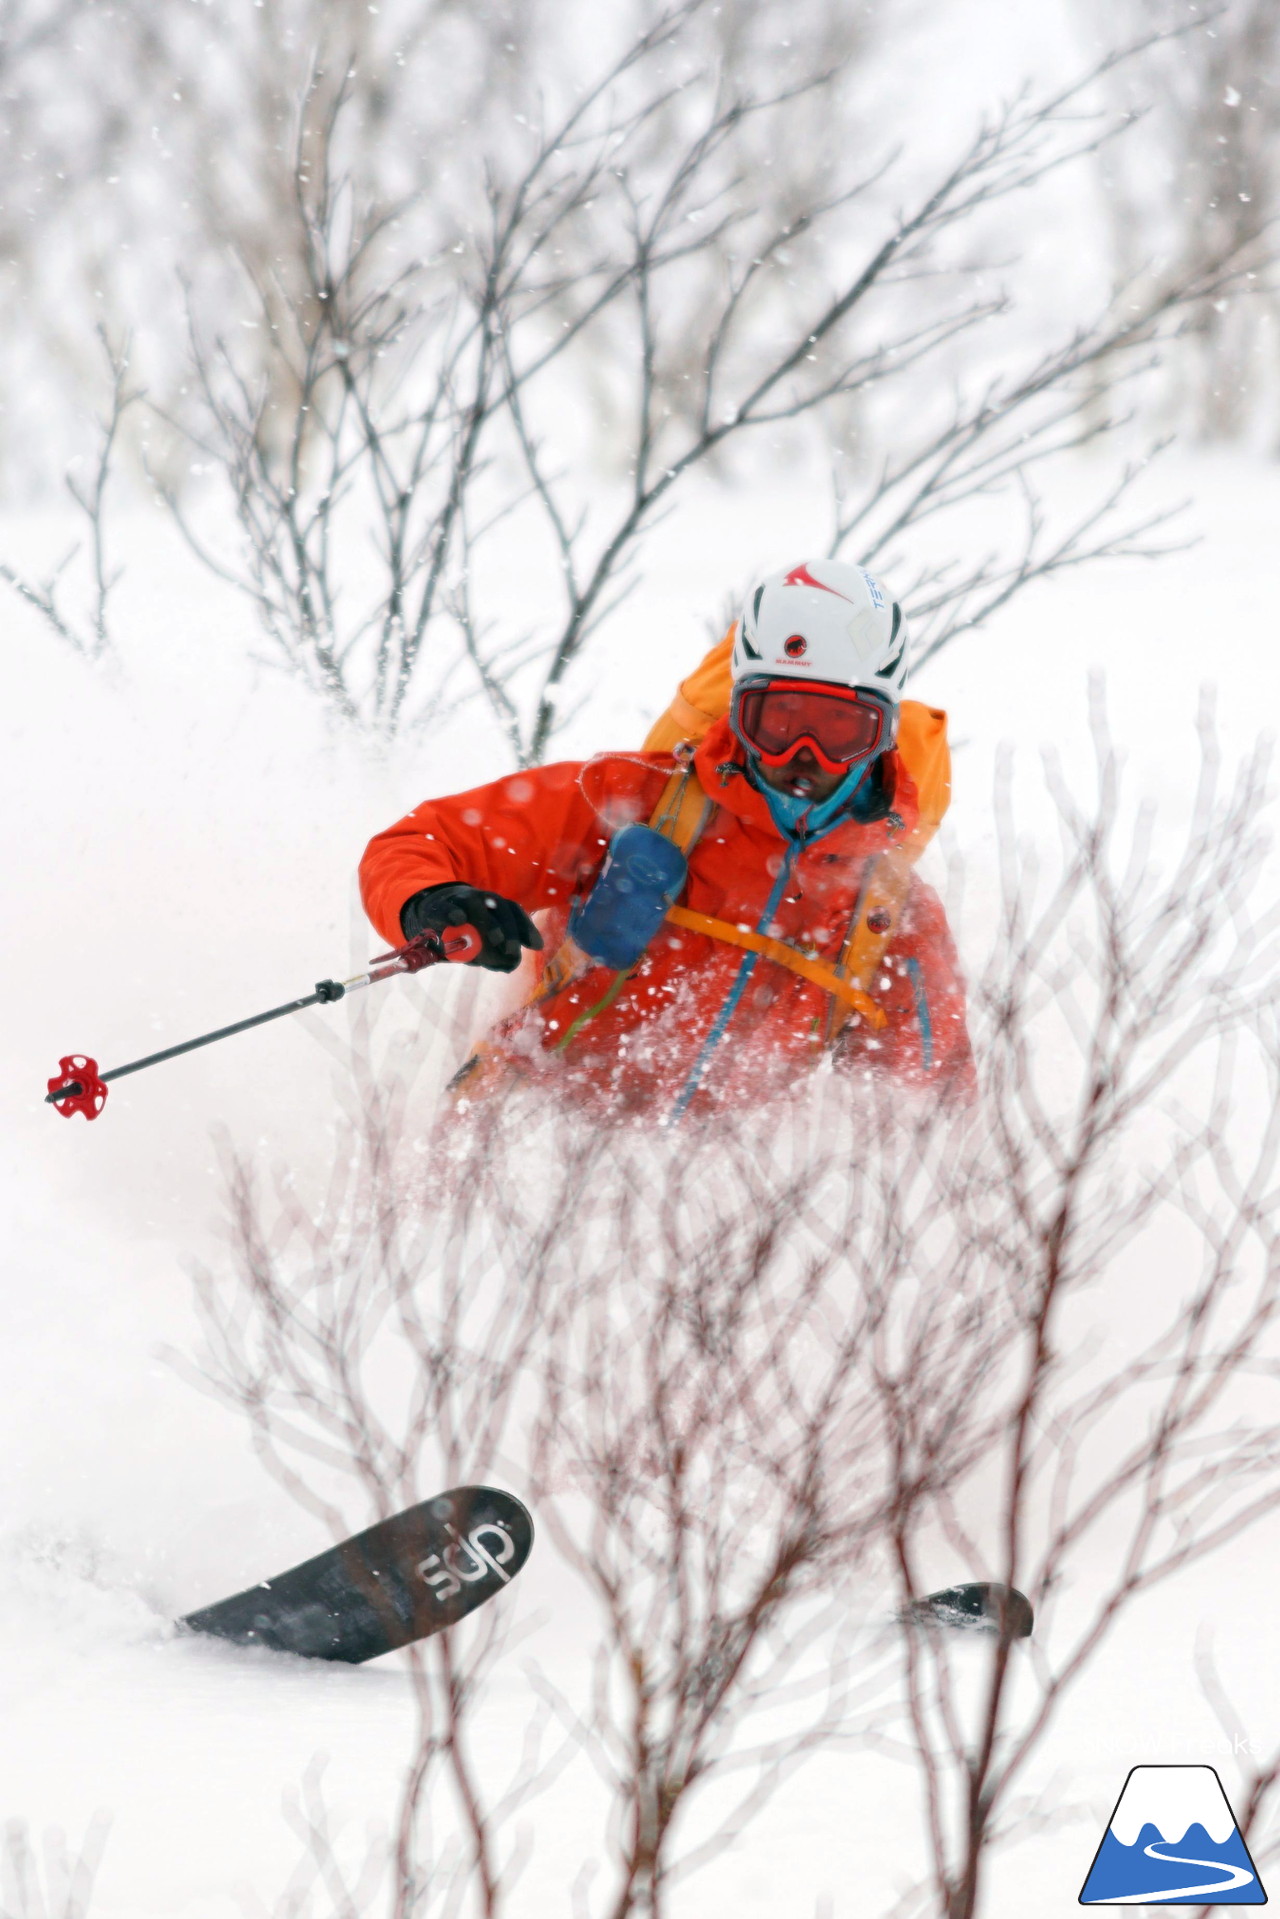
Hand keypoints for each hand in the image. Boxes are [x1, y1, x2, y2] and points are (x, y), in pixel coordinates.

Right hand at [400, 882, 543, 973]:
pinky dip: (452, 913)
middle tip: (512, 950)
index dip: (526, 928)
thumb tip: (510, 965)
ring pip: (476, 905)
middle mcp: (482, 899)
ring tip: (496, 939)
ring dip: (488, 922)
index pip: (515, 912)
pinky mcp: (439, 907)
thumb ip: (496, 954)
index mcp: (495, 906)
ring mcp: (460, 900)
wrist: (431, 908)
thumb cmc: (464, 928)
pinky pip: (446, 908)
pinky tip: (458, 920)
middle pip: (502, 908)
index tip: (536, 946)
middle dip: (510, 930)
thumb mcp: (482, 942)